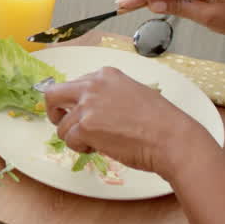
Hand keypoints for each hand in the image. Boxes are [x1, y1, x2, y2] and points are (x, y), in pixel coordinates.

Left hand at [43, 68, 214, 178]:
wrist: (171, 139)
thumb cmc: (159, 122)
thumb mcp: (132, 93)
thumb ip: (108, 95)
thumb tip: (90, 107)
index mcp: (105, 75)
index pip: (74, 84)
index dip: (74, 103)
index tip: (79, 113)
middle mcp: (93, 85)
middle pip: (53, 95)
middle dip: (54, 112)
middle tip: (63, 124)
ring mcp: (87, 105)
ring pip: (61, 125)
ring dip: (75, 137)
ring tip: (98, 142)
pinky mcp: (85, 126)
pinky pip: (69, 140)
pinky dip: (80, 148)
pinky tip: (100, 148)